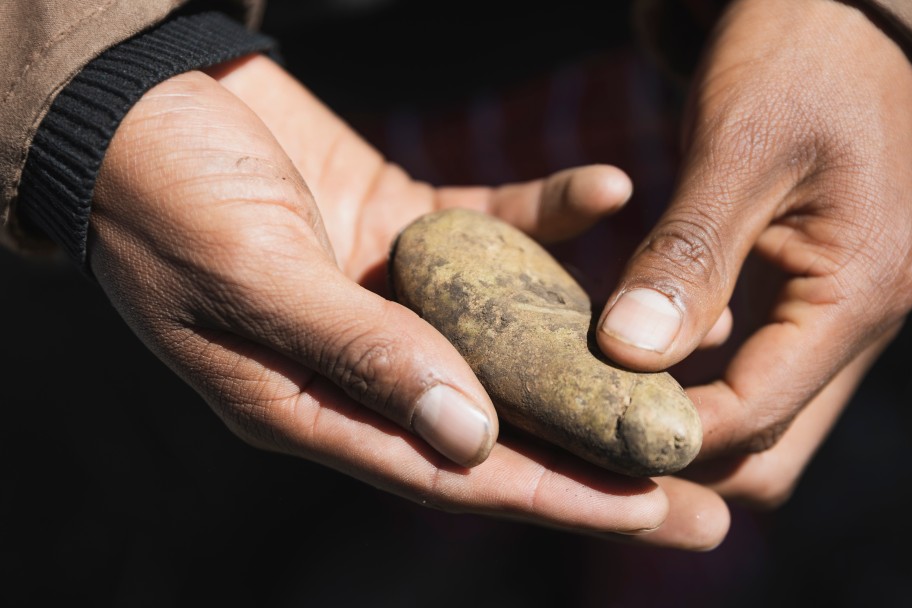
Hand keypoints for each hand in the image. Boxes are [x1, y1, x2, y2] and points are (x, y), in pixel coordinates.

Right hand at [89, 55, 726, 546]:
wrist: (136, 96)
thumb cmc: (163, 194)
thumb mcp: (250, 278)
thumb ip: (359, 354)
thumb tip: (470, 439)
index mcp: (312, 405)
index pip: (456, 473)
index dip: (562, 497)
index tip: (658, 514)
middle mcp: (363, 364)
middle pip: (504, 423)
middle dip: (604, 455)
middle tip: (709, 483)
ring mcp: (391, 299)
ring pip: (513, 335)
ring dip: (597, 344)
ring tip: (698, 354)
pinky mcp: (406, 231)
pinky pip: (491, 235)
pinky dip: (546, 219)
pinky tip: (608, 191)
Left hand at [598, 0, 911, 506]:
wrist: (842, 16)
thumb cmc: (795, 61)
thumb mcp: (737, 149)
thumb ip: (687, 256)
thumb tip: (628, 354)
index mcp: (857, 296)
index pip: (757, 416)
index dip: (669, 436)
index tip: (581, 428)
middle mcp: (858, 325)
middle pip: (768, 451)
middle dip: (680, 454)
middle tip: (585, 431)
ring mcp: (835, 317)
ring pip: (759, 420)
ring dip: (683, 425)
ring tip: (595, 405)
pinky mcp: (806, 299)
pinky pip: (750, 372)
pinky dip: (693, 384)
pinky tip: (629, 360)